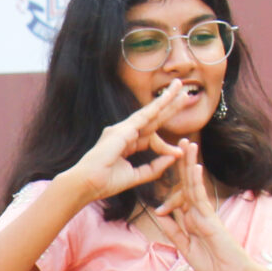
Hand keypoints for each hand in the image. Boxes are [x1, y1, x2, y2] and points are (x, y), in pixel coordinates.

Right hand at [67, 85, 184, 205]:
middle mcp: (125, 133)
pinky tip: (168, 97)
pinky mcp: (122, 130)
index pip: (150, 138)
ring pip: (150, 112)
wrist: (88, 183)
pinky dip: (156, 106)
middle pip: (152, 118)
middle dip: (168, 105)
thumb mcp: (135, 176)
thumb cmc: (106, 182)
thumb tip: (173, 158)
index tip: (179, 153)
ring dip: (166, 99)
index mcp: (127, 144)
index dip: (166, 145)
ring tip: (180, 86)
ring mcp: (122, 130)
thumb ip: (154, 168)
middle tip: (183, 91)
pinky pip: (144, 116)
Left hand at [154, 141, 256, 270]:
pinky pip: (201, 197)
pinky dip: (196, 181)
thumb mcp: (185, 247)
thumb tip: (160, 213)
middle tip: (179, 140)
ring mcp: (205, 214)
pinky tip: (194, 165)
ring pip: (194, 185)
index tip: (166, 160)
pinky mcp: (211, 219)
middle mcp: (199, 212)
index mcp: (192, 218)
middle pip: (187, 183)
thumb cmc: (212, 264)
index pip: (180, 194)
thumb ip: (174, 230)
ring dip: (189, 163)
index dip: (174, 177)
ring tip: (187, 143)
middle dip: (182, 162)